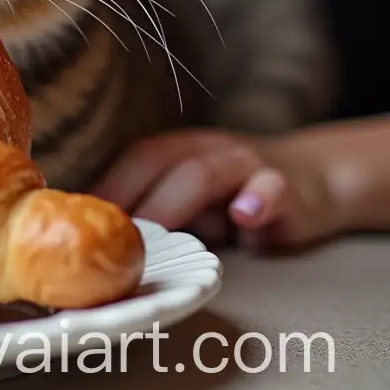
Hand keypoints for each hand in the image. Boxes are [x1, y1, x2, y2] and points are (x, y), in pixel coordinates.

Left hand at [90, 128, 345, 250]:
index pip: (131, 161)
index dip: (103, 186)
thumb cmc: (237, 196)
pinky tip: (244, 215)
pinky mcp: (288, 187)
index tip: (73, 219)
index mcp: (176, 150)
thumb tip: (97, 240)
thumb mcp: (191, 200)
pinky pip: (272, 187)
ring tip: (150, 234)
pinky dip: (257, 199)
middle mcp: (205, 148)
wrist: (316, 178)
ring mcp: (246, 163)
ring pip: (204, 173)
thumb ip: (156, 211)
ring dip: (172, 203)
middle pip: (157, 161)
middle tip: (102, 236)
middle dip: (126, 196)